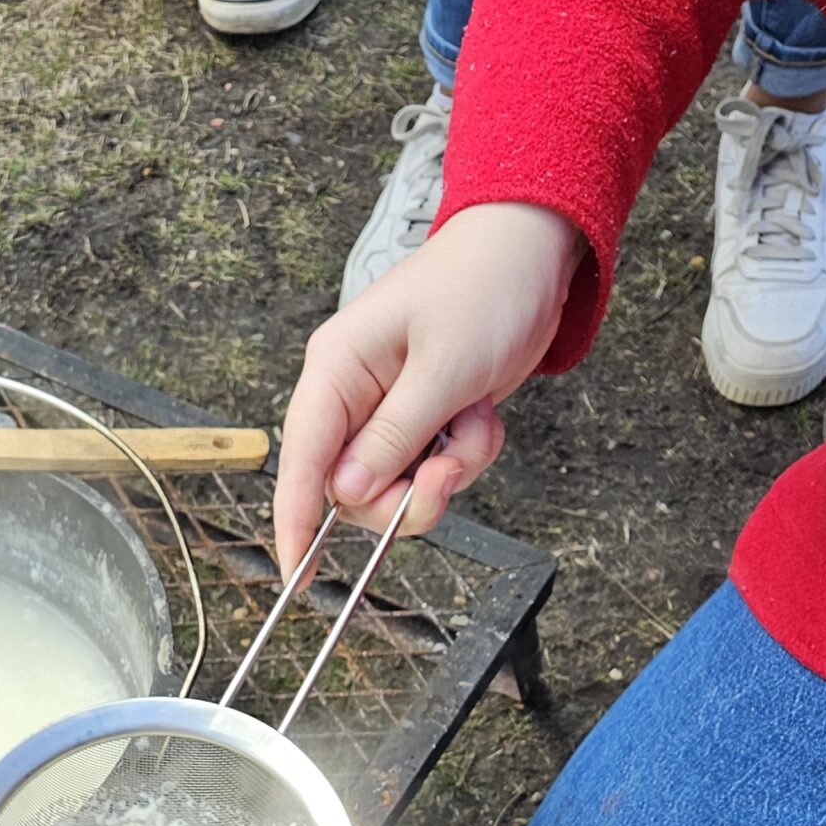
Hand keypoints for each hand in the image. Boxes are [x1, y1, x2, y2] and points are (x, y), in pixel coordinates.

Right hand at [274, 201, 585, 575]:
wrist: (531, 252)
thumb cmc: (483, 286)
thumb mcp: (442, 367)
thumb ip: (394, 436)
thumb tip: (347, 494)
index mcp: (337, 370)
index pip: (301, 459)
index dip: (294, 520)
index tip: (296, 573)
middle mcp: (354, 395)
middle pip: (354, 489)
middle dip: (406, 498)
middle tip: (447, 476)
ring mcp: (389, 410)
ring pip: (398, 486)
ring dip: (446, 473)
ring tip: (474, 425)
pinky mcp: (424, 419)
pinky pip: (432, 470)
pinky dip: (465, 456)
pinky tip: (480, 416)